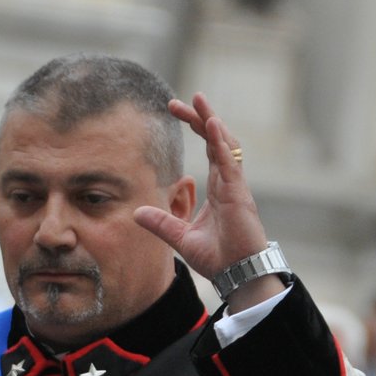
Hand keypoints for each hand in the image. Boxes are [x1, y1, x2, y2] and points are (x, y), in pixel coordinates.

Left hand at [133, 93, 283, 309]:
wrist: (238, 275)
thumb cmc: (219, 258)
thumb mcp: (181, 238)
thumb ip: (161, 223)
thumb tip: (137, 212)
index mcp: (220, 188)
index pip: (209, 148)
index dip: (196, 127)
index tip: (175, 111)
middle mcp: (229, 182)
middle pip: (217, 139)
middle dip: (200, 117)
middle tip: (181, 100)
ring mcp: (235, 186)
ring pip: (226, 144)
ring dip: (211, 121)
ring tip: (199, 101)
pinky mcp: (239, 195)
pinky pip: (229, 162)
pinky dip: (220, 143)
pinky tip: (211, 124)